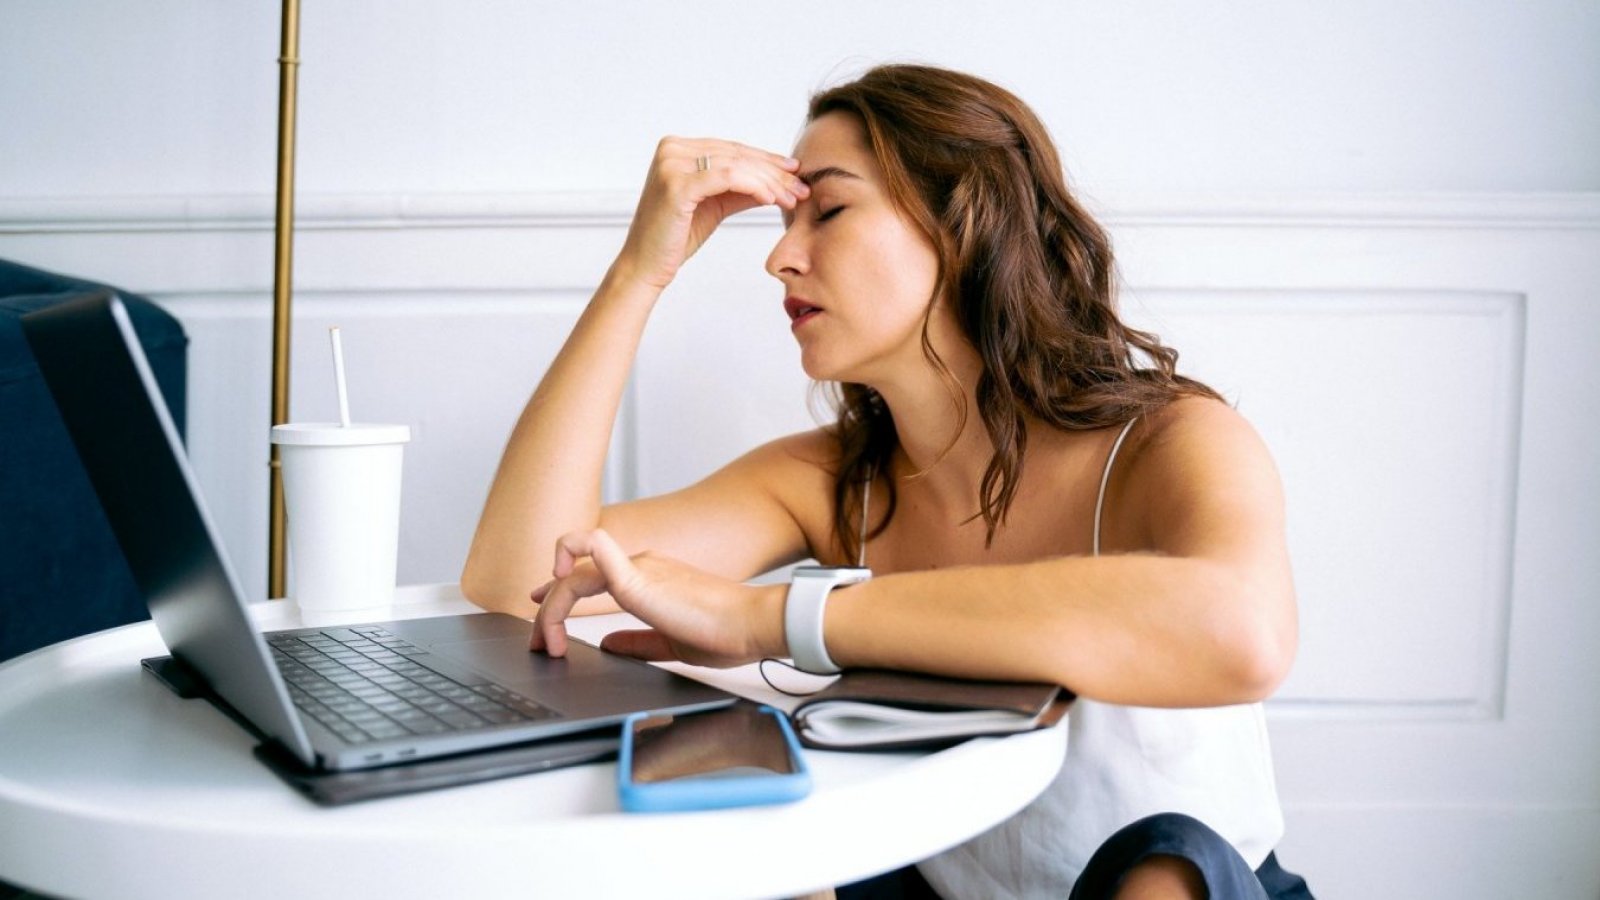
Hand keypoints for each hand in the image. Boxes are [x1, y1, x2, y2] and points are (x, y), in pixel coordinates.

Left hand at [528, 528, 783, 667]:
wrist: (753, 623)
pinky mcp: (639, 579)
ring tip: (546, 641)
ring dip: (550, 607)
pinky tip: (551, 607)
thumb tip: (609, 645)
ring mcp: (639, 569)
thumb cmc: (726, 631)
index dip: (559, 593)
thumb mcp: (670, 642)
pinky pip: (594, 554)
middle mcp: (641, 566)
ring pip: (573, 574)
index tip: (542, 613)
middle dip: (547, 610)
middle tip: (539, 643)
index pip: (591, 575)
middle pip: (574, 577)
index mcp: (650, 577)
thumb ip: (638, 642)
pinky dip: (566, 576)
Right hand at [613, 137, 809, 290]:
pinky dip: (754, 186)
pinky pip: (727, 178)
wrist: (646, 266)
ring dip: (770, 182)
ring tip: (792, 198)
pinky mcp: (676, 183)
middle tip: (802, 187)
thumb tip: (778, 180)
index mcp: (677, 148)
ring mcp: (671, 163)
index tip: (795, 173)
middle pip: (736, 155)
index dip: (766, 160)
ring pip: (736, 165)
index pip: (732, 150)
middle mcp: (672, 149)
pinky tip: (771, 199)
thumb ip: (741, 188)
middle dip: (774, 173)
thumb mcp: (715, 205)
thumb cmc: (676, 237)